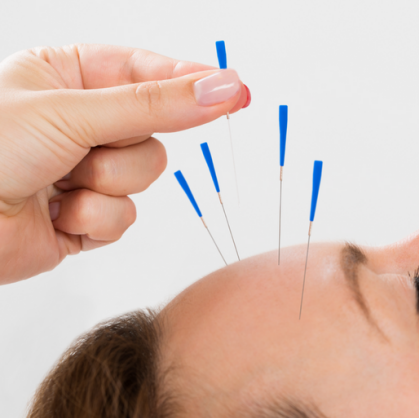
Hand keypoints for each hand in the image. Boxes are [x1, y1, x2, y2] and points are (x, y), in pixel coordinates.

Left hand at [0, 44, 249, 284]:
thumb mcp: (73, 112)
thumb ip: (156, 104)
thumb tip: (223, 88)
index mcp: (65, 74)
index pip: (146, 70)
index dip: (188, 81)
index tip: (233, 89)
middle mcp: (78, 120)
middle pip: (154, 130)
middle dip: (125, 147)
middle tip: (91, 147)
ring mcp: (82, 169)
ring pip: (144, 175)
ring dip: (108, 184)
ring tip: (62, 183)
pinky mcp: (84, 215)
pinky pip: (124, 216)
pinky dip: (95, 219)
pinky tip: (57, 214)